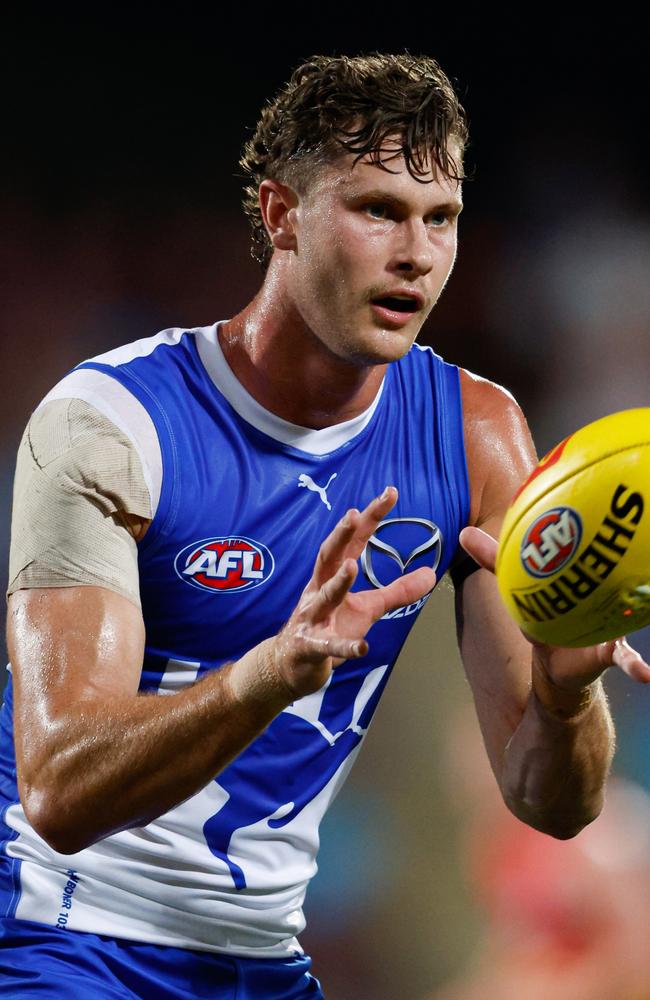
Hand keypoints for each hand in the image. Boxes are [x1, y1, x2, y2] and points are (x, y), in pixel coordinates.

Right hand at [271, 487, 435, 698]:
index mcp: (333, 575)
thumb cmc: (329, 628)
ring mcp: (312, 617)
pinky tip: (362, 647)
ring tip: (352, 567)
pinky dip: (344, 647)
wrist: (292, 664)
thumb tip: (431, 574)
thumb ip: (397, 591)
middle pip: (328, 557)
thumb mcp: (367, 608)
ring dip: (337, 582)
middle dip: (340, 535)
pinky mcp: (311, 646)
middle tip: (354, 515)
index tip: (390, 493)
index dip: (370, 517)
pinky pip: (328, 646)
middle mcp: (319, 589)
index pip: (353, 541)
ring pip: (324, 597)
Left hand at [460, 524, 649, 689]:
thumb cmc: (542, 614)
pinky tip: (648, 675)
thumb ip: (494, 561)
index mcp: (580, 573)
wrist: (555, 663)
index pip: (589, 543)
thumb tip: (464, 532)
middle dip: (627, 558)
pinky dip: (637, 666)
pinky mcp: (610, 651)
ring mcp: (610, 620)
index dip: (601, 522)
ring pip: (630, 613)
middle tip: (635, 540)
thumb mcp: (518, 587)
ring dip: (641, 611)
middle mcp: (602, 591)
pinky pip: (626, 658)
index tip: (614, 500)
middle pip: (618, 572)